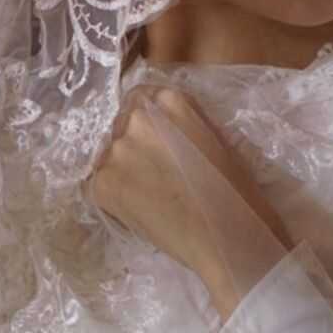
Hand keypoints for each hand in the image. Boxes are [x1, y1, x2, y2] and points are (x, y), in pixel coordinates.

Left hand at [89, 84, 293, 319]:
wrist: (224, 235)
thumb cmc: (234, 190)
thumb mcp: (214, 138)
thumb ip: (184, 124)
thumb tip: (167, 131)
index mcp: (169, 99)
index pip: (141, 98)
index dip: (147, 121)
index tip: (156, 140)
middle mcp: (136, 118)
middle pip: (122, 124)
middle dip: (133, 144)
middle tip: (153, 172)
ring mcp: (116, 150)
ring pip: (109, 155)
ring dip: (122, 170)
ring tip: (149, 195)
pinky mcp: (102, 183)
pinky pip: (99, 184)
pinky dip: (114, 195)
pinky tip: (138, 209)